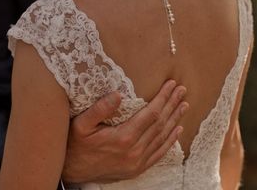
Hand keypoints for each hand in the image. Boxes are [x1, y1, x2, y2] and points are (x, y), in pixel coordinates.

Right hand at [63, 80, 187, 183]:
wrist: (72, 171)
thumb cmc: (76, 144)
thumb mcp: (80, 124)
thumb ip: (99, 109)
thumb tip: (117, 94)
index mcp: (123, 138)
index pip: (151, 114)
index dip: (163, 98)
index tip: (171, 85)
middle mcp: (134, 151)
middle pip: (160, 124)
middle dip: (172, 105)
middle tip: (183, 91)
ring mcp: (137, 162)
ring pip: (162, 138)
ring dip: (174, 120)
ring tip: (183, 105)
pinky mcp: (137, 169)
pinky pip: (159, 153)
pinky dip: (170, 141)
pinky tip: (177, 130)